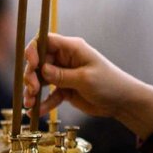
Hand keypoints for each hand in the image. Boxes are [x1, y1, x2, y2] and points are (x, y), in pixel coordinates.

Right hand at [22, 33, 152, 137]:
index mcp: (72, 48)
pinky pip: (49, 94)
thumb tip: (41, 70)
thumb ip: (62, 75)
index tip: (32, 64)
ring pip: (41, 79)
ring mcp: (64, 74)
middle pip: (39, 61)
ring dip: (32, 90)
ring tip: (30, 103)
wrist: (122, 102)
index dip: (34, 50)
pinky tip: (35, 112)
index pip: (45, 40)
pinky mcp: (65, 89)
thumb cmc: (109, 84)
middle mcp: (65, 59)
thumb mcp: (85, 79)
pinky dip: (42, 103)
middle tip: (32, 89)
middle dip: (31, 75)